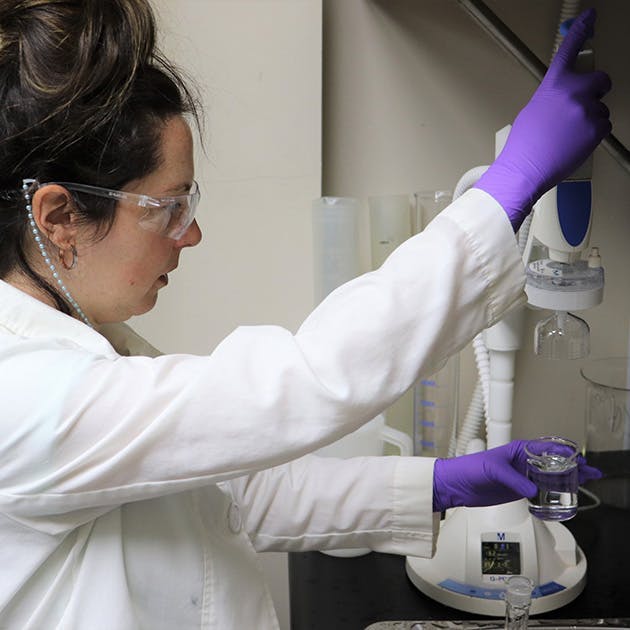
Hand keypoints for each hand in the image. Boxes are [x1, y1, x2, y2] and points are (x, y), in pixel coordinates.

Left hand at [432, 439, 601, 512]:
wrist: (456, 484)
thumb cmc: (470, 468)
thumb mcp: (493, 470)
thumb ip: (514, 480)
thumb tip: (532, 490)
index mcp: (517, 450)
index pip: (546, 449)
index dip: (564, 453)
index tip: (578, 459)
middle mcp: (521, 462)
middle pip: (553, 463)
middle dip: (573, 466)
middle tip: (591, 472)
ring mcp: (521, 476)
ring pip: (549, 476)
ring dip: (567, 479)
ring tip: (586, 482)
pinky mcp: (518, 490)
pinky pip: (540, 490)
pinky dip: (553, 492)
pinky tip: (564, 496)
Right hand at [474, 8, 611, 230]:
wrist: (525, 169)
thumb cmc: (524, 146)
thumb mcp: (532, 112)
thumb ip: (552, 98)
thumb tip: (564, 98)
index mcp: (553, 86)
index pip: (568, 51)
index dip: (581, 30)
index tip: (590, 16)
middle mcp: (572, 93)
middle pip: (601, 80)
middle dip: (597, 90)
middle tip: (585, 105)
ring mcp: (586, 110)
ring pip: (602, 109)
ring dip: (591, 119)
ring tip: (569, 136)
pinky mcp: (596, 128)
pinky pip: (604, 126)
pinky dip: (594, 135)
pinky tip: (575, 143)